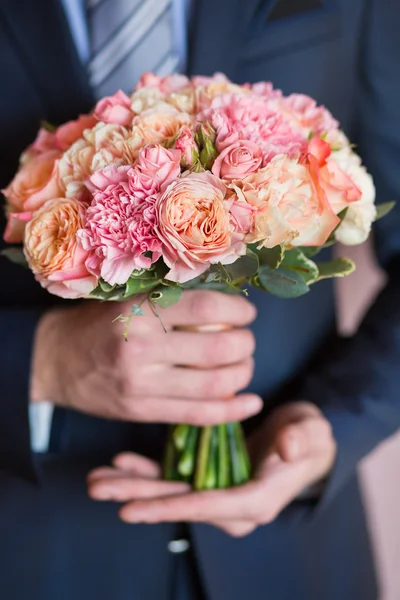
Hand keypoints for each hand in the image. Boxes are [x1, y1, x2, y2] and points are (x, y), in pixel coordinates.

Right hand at [31, 291, 261, 424]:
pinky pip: (197, 415)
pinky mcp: (141, 412)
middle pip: (218, 348)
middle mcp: (140, 348)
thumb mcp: (128, 298)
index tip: (246, 313)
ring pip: (214, 385)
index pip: (206, 309)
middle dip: (246, 344)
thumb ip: (171, 299)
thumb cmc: (97, 324)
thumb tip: (226, 300)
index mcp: (138, 311)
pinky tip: (250, 403)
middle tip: (246, 340)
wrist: (55, 360)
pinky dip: (231, 411)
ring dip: (243, 375)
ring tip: (244, 366)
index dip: (238, 311)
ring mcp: (141, 385)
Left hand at [87, 402, 335, 536]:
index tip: (133, 508)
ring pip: (169, 491)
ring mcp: (216, 490)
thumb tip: (288, 448)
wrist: (302, 440)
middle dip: (137, 497)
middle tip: (99, 489)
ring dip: (132, 484)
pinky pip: (173, 476)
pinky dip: (147, 469)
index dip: (169, 507)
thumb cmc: (308, 437)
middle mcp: (231, 504)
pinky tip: (122, 461)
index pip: (208, 506)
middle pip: (178, 503)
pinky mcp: (208, 476)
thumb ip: (301, 441)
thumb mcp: (310, 434)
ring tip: (98, 480)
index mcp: (255, 501)